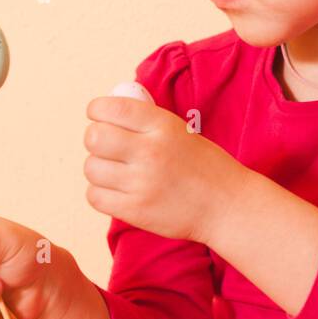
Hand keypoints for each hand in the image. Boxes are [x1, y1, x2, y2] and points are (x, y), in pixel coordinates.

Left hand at [83, 94, 236, 243]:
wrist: (226, 205)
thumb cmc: (203, 165)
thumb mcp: (179, 130)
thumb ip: (145, 120)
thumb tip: (106, 110)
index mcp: (162, 125)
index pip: (111, 108)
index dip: (96, 110)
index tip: (98, 115)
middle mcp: (150, 152)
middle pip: (94, 137)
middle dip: (95, 139)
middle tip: (106, 145)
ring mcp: (141, 183)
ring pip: (91, 168)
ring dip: (98, 168)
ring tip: (114, 171)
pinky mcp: (135, 211)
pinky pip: (94, 196)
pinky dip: (100, 193)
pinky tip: (116, 190)